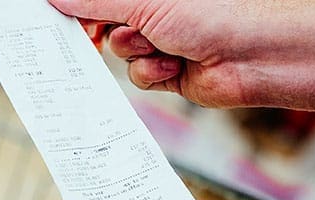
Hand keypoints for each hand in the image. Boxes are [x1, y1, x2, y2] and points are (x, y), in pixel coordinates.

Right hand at [48, 0, 314, 111]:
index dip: (77, 9)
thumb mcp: (142, 2)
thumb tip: (56, 0)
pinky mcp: (169, 72)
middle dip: (103, 32)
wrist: (258, 55)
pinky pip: (139, 77)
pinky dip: (152, 74)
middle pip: (104, 24)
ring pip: (120, 54)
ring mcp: (162, 40)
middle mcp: (155, 11)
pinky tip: (175, 67)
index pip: (99, 1)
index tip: (55, 17)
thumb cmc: (215, 12)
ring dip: (137, 54)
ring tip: (162, 47)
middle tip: (90, 38)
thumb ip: (94, 3)